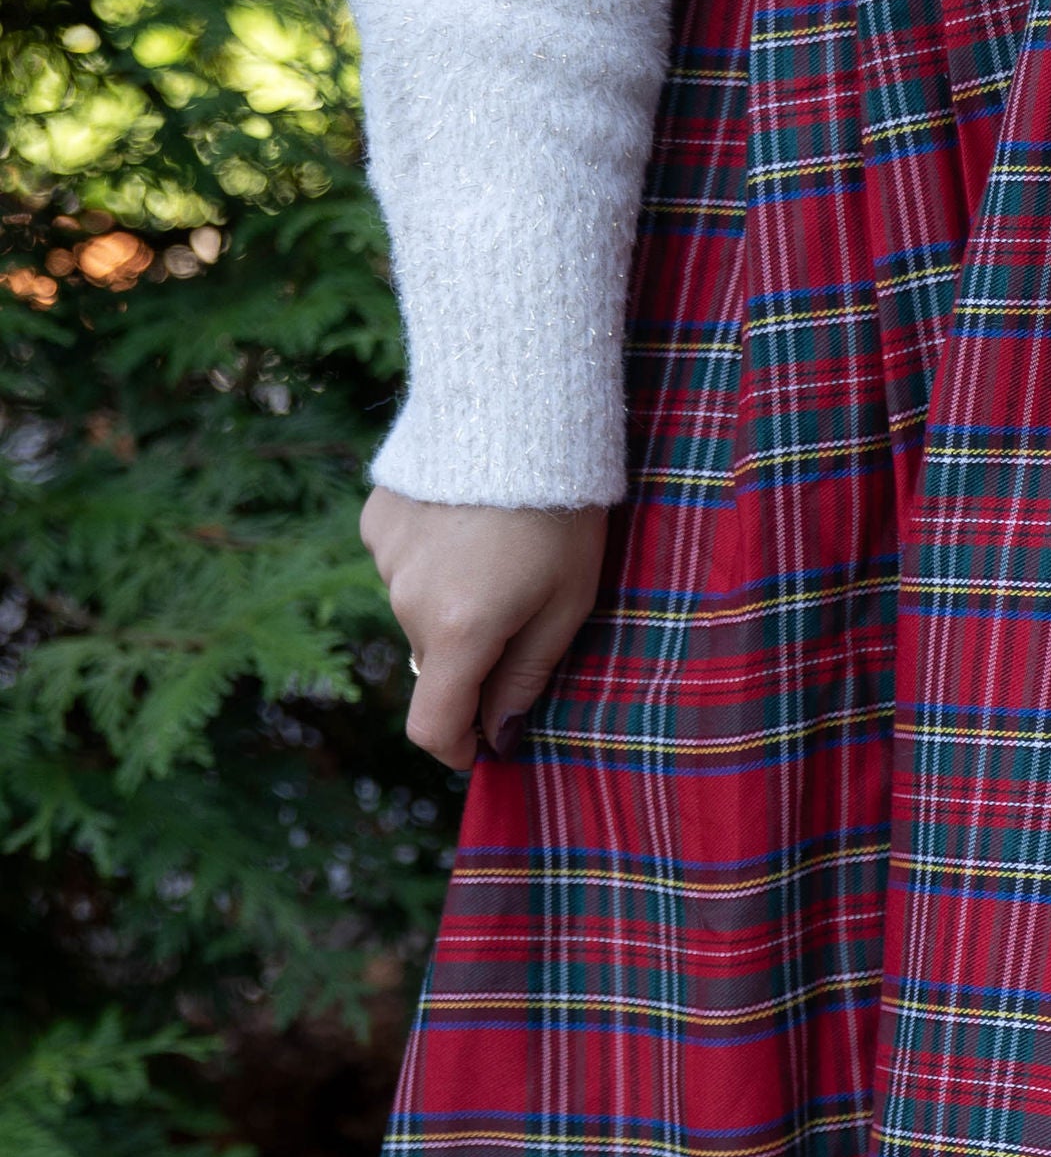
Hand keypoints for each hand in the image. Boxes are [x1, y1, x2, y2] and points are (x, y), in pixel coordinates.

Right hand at [360, 486, 609, 768]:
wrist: (519, 407)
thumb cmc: (564, 514)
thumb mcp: (568, 604)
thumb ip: (528, 676)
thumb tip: (501, 736)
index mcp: (459, 633)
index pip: (431, 727)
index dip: (457, 749)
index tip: (482, 746)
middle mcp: (407, 603)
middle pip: (436, 665)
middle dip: (474, 662)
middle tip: (528, 614)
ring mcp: (385, 559)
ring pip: (418, 612)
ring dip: (454, 604)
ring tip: (504, 552)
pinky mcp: (376, 520)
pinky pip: (403, 563)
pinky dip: (434, 559)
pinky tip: (470, 520)